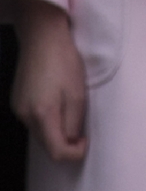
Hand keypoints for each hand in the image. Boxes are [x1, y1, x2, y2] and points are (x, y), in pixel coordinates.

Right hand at [10, 0, 87, 163]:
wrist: (42, 37)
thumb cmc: (64, 61)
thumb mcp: (78, 94)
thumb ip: (74, 123)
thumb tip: (72, 141)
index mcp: (42, 114)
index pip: (57, 152)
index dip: (74, 153)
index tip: (85, 142)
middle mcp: (25, 115)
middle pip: (46, 145)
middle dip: (65, 143)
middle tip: (81, 130)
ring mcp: (18, 108)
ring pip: (39, 133)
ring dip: (56, 131)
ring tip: (70, 112)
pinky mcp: (16, 101)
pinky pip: (33, 121)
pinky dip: (46, 120)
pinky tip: (55, 103)